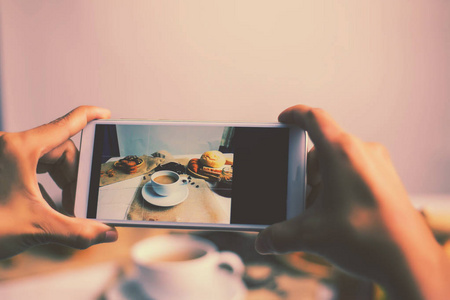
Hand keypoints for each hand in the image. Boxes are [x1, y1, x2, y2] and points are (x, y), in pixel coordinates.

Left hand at [0, 106, 117, 258]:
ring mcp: (5, 157)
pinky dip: (47, 184)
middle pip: (60, 149)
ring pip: (47, 159)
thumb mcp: (35, 227)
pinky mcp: (2, 168)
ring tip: (67, 205)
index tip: (105, 115)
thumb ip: (77, 232)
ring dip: (62, 181)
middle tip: (83, 198)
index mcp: (20, 149)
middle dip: (75, 175)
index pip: (65, 124)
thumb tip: (105, 233)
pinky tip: (50, 205)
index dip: (90, 117)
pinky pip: (34, 168)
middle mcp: (11, 147)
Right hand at [255, 105, 449, 298]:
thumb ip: (279, 236)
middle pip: (322, 148)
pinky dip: (339, 186)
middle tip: (298, 195)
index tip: (283, 119)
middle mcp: (363, 152)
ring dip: (322, 181)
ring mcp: (378, 165)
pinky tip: (336, 214)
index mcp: (342, 152)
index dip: (294, 114)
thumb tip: (263, 241)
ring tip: (318, 211)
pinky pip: (354, 172)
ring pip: (338, 161)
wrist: (411, 262)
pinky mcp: (386, 180)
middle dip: (305, 171)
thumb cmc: (369, 239)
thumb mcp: (312, 235)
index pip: (314, 118)